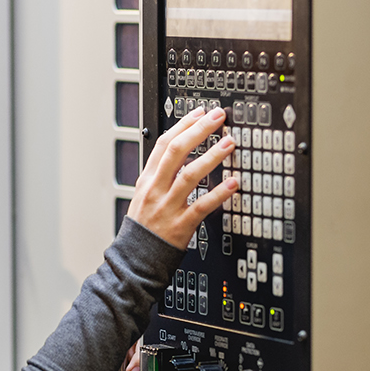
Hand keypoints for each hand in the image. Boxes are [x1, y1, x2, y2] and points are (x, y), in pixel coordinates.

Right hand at [127, 106, 237, 248]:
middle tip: (219, 117)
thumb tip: (181, 149)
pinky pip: (202, 206)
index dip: (183, 124)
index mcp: (147, 179)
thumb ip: (160, 172)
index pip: (164, 143)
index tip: (201, 112)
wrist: (135, 258)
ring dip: (212, 157)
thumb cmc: (144, 226)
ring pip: (190, 175)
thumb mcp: (143, 194)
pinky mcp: (181, 225)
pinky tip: (234, 183)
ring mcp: (168, 206)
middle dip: (199, 130)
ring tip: (230, 144)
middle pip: (177, 151)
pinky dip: (219, 193)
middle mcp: (156, 189)